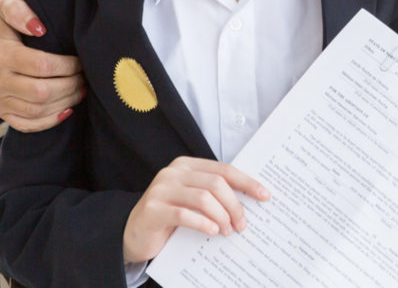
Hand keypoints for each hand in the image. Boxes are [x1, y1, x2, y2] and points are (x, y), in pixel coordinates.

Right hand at [0, 0, 85, 131]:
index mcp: (3, 54)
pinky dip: (52, 120)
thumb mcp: (11, 8)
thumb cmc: (15, 25)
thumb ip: (20, 10)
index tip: (80, 61)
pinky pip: (29, 125)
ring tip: (82, 89)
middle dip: (71, 85)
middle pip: (42, 92)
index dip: (68, 66)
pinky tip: (68, 109)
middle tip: (86, 77)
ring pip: (39, 110)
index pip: (42, 66)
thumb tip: (38, 27)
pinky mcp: (4, 114)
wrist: (1, 45)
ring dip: (67, 101)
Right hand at [122, 158, 270, 262]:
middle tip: (242, 224)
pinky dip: (203, 224)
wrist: (133, 233)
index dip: (246, 182)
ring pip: (203, 198)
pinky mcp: (153, 210)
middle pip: (216, 183)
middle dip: (234, 205)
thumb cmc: (169, 216)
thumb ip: (212, 194)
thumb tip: (249, 201)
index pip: (224, 169)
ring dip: (221, 216)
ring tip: (228, 231)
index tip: (264, 195)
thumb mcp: (191, 200)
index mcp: (186, 165)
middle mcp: (173, 173)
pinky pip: (184, 215)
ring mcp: (161, 189)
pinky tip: (212, 232)